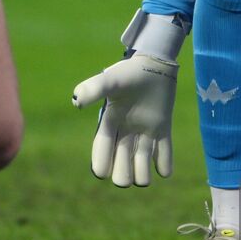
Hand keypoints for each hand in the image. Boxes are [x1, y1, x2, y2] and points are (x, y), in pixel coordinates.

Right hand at [72, 53, 175, 186]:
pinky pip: (163, 155)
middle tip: (129, 172)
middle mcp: (125, 132)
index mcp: (109, 123)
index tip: (102, 172)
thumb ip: (94, 89)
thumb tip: (76, 102)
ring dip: (142, 175)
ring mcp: (144, 132)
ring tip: (145, 171)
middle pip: (121, 168)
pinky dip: (164, 166)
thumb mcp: (110, 80)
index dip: (101, 165)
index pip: (102, 152)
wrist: (154, 63)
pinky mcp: (162, 129)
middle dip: (123, 176)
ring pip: (141, 167)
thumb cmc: (130, 73)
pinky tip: (163, 169)